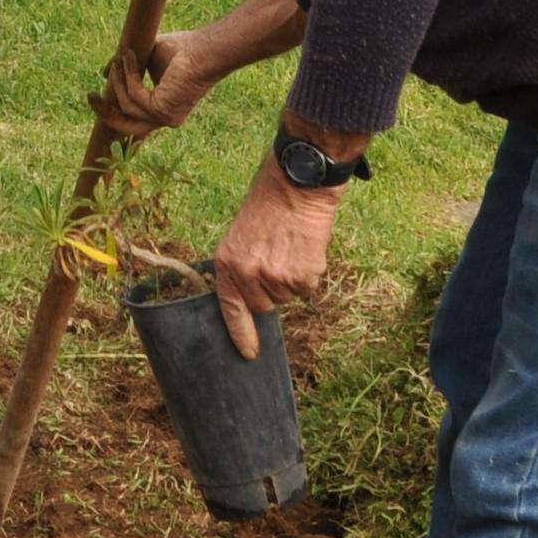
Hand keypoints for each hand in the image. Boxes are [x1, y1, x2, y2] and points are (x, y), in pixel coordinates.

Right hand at [97, 19, 246, 143]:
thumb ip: (126, 68)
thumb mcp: (146, 58)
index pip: (133, 122)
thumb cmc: (183, 50)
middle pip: (125, 128)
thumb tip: (102, 72)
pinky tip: (131, 57)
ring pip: (126, 107)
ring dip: (118, 81)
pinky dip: (128, 75)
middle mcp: (164, 118)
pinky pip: (134, 96)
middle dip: (104, 113)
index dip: (111, 115)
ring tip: (120, 58)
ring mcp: (164, 118)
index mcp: (162, 108)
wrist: (204, 51)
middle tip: (90, 95)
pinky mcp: (162, 112)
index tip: (94, 96)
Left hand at [207, 153, 342, 357]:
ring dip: (292, 278)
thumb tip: (250, 295)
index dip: (240, 334)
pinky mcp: (303, 276)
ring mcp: (275, 277)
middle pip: (264, 305)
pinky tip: (306, 248)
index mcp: (227, 262)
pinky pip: (308, 288)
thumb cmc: (270, 202)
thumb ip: (242, 265)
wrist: (298, 183)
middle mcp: (248, 274)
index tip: (249, 354)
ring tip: (291, 246)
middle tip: (279, 258)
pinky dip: (310, 272)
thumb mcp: (242, 233)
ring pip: (288, 297)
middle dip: (272, 290)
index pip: (230, 308)